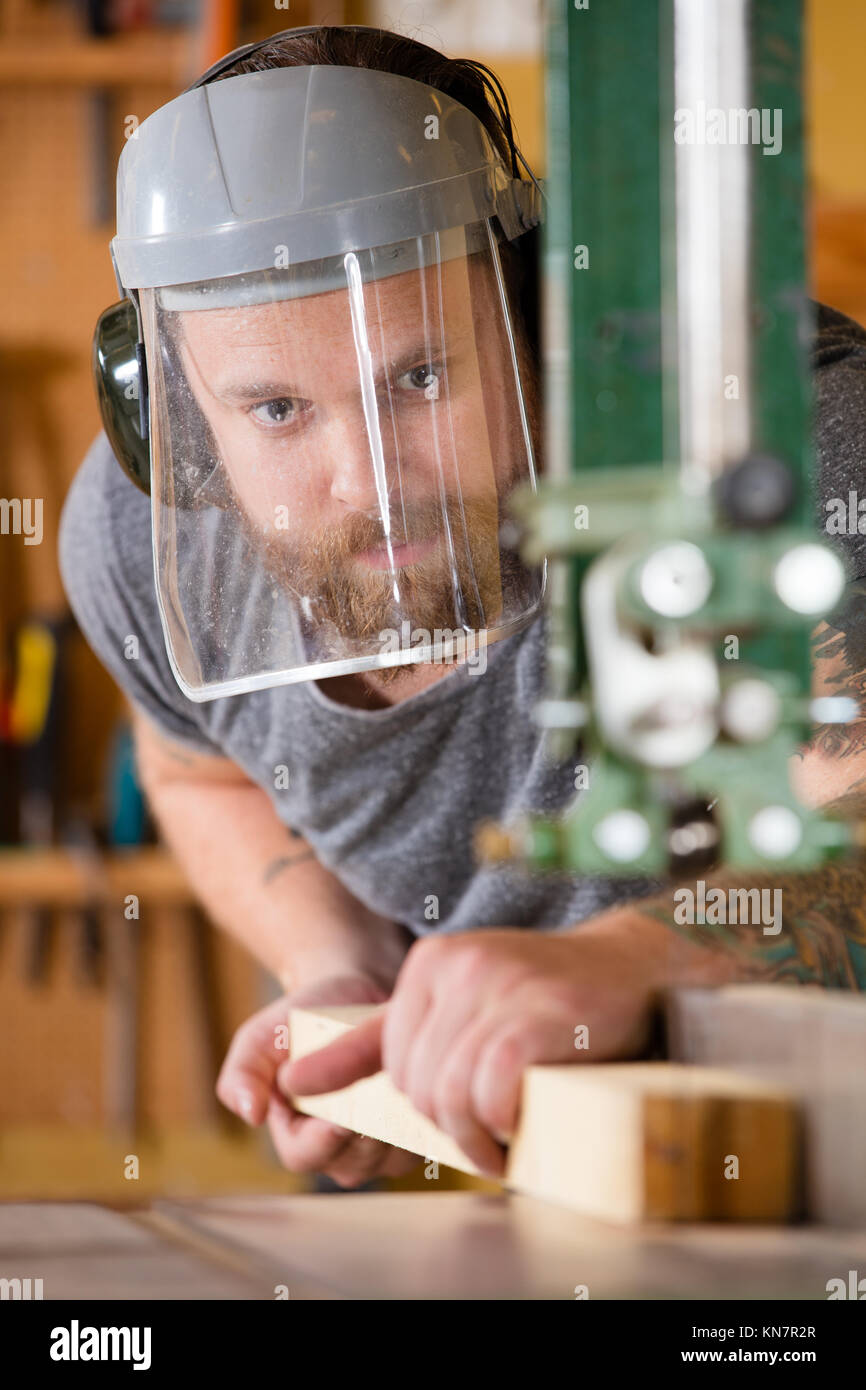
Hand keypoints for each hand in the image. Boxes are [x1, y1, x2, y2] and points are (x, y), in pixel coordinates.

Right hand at [216, 973, 421, 1187]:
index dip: (324, 1139)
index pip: (308, 1155)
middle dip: (370, 1127)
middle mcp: (340, 1155)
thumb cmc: (301, 1017)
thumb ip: (243, 1072)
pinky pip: (425, 1135)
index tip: (343, 1118)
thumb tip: (248, 1115)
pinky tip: (424, 1080)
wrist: (352, 997)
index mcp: (296, 1139)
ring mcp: (380, 1151)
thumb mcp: (262, 1036)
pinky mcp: (416, 1135)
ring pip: (395, 1151)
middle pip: (357, 1158)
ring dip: (402, 1118)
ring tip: (407, 1080)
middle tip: (385, 1094)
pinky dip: (425, 1111)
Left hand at [283, 924, 663, 1175]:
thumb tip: (294, 1079)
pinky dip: (502, 1123)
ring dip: (476, 1136)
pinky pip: (491, 1091)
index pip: (391, 1064)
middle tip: (488, 1134)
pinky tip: (520, 1124)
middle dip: (449, 1126)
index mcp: (431, 961)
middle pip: (417, 1085)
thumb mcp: (457, 1005)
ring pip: (450, 1094)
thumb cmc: (542, 998)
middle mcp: (459, 965)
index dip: (422, 1103)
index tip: (458, 1113)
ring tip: (503, 1137)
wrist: (632, 969)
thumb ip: (373, 1041)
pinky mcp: (537, 1015)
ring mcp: (500, 985)